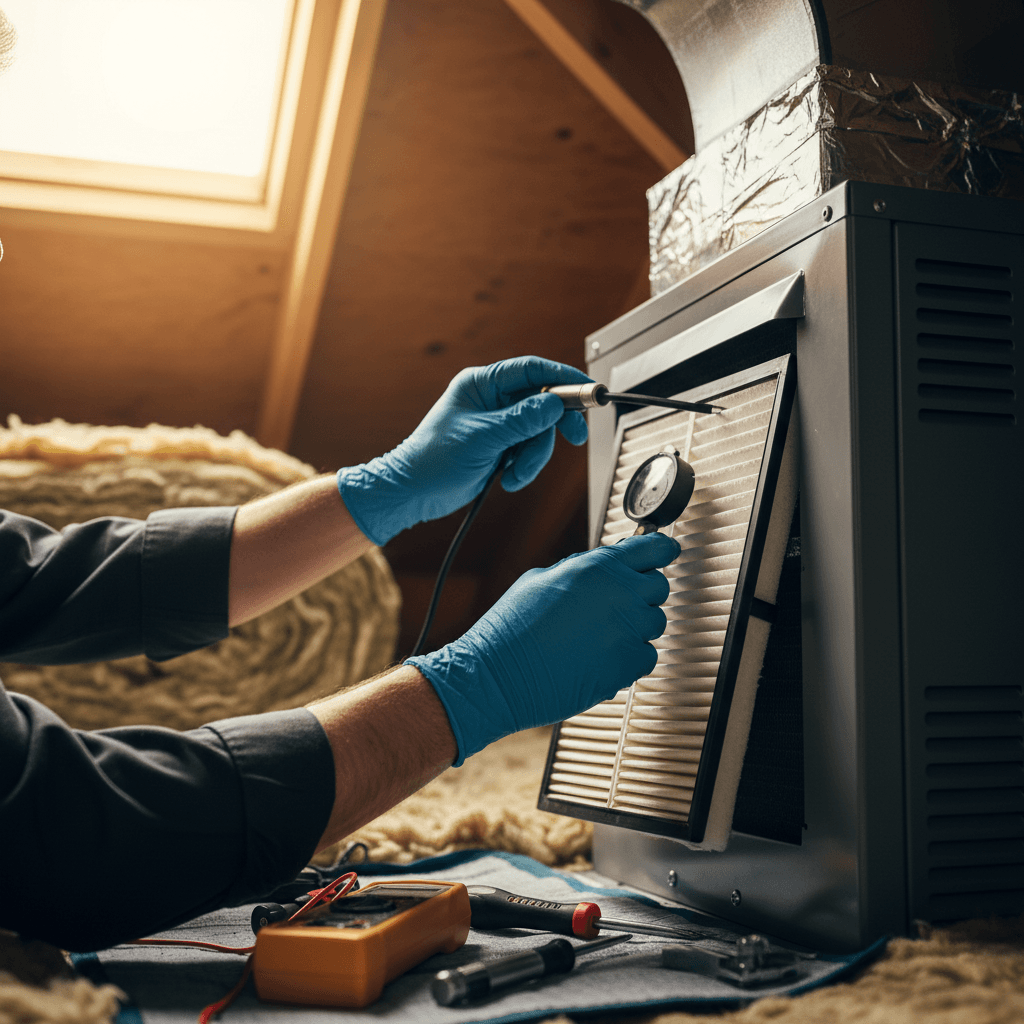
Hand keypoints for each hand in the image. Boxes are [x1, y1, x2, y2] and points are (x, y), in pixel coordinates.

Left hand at [336, 356, 590, 545]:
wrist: (412, 494)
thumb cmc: (432, 461)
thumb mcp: (482, 438)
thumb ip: (522, 420)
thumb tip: (554, 404)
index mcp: (481, 384)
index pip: (531, 369)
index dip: (563, 376)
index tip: (588, 389)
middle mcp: (492, 400)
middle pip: (543, 402)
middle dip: (554, 427)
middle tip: (574, 439)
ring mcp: (498, 424)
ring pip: (539, 431)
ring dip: (534, 457)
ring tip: (515, 473)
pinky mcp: (501, 446)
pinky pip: (529, 450)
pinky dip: (525, 466)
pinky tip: (507, 478)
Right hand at [407, 533, 680, 763]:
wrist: (499, 676)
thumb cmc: (511, 630)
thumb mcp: (540, 579)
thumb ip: (580, 570)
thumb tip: (597, 569)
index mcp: (599, 567)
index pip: (654, 548)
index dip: (661, 550)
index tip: (664, 553)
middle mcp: (621, 595)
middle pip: (659, 587)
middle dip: (642, 593)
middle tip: (615, 606)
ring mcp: (629, 631)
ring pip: (654, 624)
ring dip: (634, 627)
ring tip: (598, 637)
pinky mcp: (629, 666)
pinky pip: (647, 656)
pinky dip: (629, 658)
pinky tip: (599, 658)